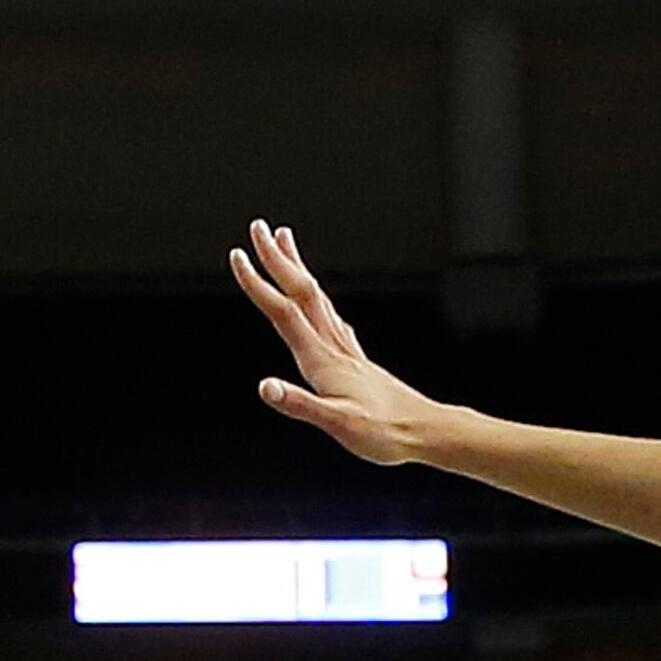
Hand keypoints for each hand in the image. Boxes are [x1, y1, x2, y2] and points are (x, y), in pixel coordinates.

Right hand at [231, 221, 446, 464]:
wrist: (422, 431)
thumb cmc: (383, 432)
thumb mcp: (337, 423)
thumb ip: (299, 404)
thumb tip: (265, 387)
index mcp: (322, 360)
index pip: (284, 312)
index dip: (259, 284)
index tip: (238, 255)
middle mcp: (333, 347)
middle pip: (301, 292)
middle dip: (277, 259)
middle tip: (259, 227)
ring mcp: (346, 351)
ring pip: (316, 298)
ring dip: (297, 268)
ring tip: (285, 243)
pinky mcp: (355, 361)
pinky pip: (330, 317)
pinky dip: (317, 299)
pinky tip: (319, 302)